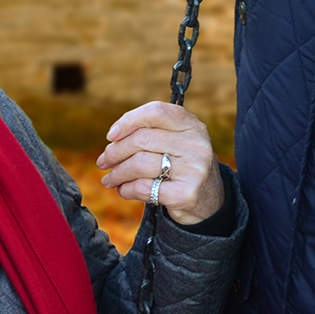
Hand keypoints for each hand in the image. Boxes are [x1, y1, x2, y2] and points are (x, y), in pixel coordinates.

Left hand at [96, 101, 224, 224]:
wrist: (211, 201)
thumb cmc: (183, 165)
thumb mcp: (178, 141)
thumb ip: (152, 132)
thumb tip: (113, 137)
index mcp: (192, 125)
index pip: (155, 112)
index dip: (128, 120)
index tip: (111, 135)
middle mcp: (196, 144)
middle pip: (142, 140)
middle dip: (116, 151)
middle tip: (103, 161)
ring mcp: (193, 169)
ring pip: (140, 164)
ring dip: (118, 173)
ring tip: (109, 178)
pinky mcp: (186, 194)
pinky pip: (144, 188)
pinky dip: (127, 189)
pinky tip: (123, 190)